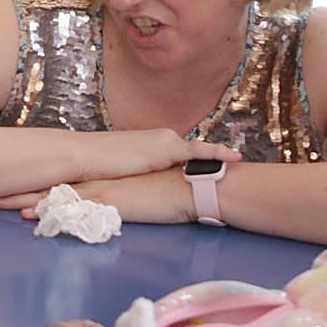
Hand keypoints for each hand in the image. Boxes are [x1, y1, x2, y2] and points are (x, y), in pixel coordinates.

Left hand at [0, 169, 193, 223]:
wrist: (191, 187)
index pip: (60, 182)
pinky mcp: (107, 202)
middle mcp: (95, 182)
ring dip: (25, 200)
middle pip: (49, 186)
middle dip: (19, 190)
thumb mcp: (139, 195)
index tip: (10, 189)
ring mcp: (99, 191)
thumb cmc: (171, 192)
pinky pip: (72, 208)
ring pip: (53, 196)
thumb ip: (119, 199)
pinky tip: (28, 214)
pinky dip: (48, 209)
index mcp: (101, 180)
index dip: (34, 186)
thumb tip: (105, 208)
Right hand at [78, 128, 240, 181]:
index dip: (200, 159)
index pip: (183, 152)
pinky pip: (200, 152)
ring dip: (220, 156)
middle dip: (215, 158)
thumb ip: (137, 174)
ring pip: (202, 150)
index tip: (218, 163)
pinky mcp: (167, 150)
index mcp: (153, 142)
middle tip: (238, 162)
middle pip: (196, 151)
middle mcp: (163, 138)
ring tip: (240, 160)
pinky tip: (235, 157)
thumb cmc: (96, 166)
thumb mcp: (122, 170)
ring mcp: (166, 142)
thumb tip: (143, 188)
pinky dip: (218, 153)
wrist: (86, 156)